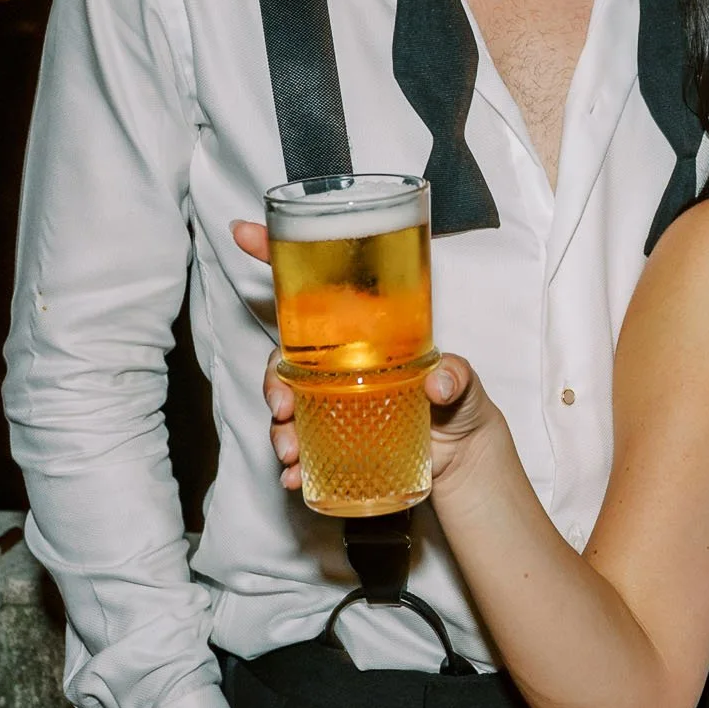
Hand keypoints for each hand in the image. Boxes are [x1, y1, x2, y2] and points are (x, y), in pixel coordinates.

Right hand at [236, 220, 506, 495]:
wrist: (462, 457)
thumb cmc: (458, 401)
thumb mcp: (463, 381)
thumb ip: (457, 376)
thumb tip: (439, 384)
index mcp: (360, 333)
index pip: (311, 289)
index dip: (273, 256)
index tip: (244, 231)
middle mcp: (336, 365)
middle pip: (284, 359)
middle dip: (271, 381)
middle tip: (282, 407)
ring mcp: (330, 405)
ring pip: (285, 407)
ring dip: (278, 429)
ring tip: (291, 452)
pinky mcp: (332, 443)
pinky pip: (299, 450)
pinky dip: (292, 465)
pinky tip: (297, 476)